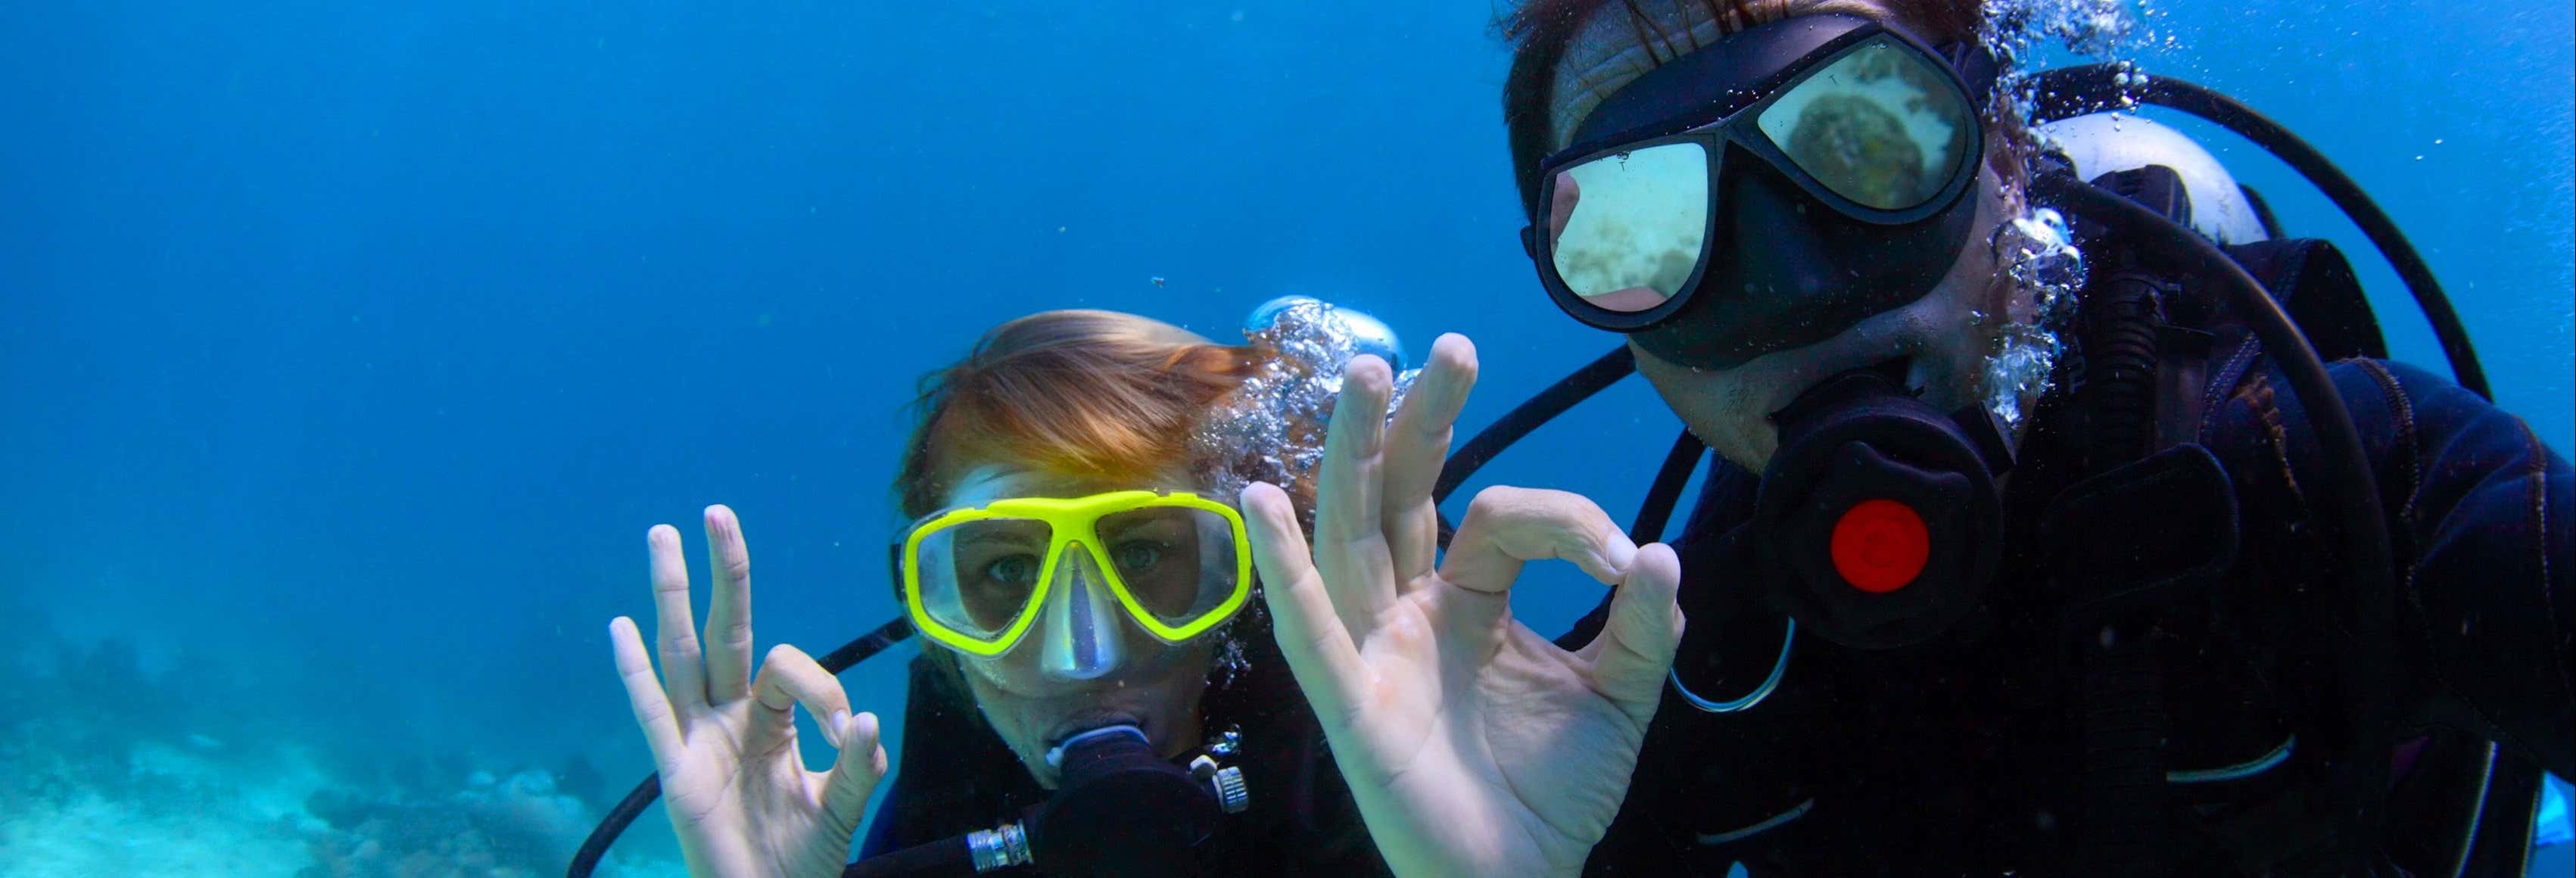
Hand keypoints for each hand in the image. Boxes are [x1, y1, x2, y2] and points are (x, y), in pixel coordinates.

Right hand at [609, 505, 887, 877]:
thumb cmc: (800, 859)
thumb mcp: (842, 810)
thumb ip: (857, 769)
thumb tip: (865, 721)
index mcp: (773, 721)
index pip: (790, 668)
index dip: (824, 687)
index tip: (849, 731)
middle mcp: (731, 718)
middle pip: (725, 632)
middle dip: (724, 573)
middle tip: (715, 513)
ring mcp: (699, 740)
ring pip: (682, 656)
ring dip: (672, 596)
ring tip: (661, 537)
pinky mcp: (676, 773)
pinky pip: (654, 714)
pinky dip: (636, 673)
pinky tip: (621, 628)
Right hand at [1238, 335, 1684, 877]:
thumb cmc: (1552, 794)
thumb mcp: (1621, 698)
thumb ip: (1643, 627)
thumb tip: (1658, 553)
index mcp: (1466, 599)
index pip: (1496, 516)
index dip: (1564, 520)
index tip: (1621, 558)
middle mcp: (1408, 612)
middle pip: (1398, 494)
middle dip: (1418, 418)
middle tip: (1446, 347)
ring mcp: (1373, 652)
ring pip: (1349, 535)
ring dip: (1350, 454)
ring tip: (1361, 376)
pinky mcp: (1352, 705)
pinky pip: (1309, 633)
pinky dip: (1280, 570)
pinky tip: (1259, 504)